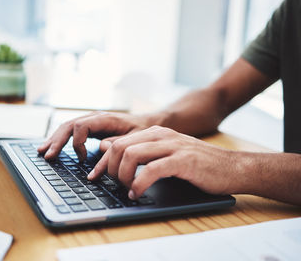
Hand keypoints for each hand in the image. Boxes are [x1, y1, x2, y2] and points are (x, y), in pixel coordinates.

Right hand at [37, 111, 149, 160]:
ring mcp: (91, 121)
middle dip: (56, 140)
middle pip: (69, 125)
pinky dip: (61, 139)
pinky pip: (71, 131)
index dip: (77, 142)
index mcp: (105, 118)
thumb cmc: (142, 132)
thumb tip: (99, 149)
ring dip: (54, 139)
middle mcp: (95, 117)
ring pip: (67, 127)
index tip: (81, 158)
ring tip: (42, 151)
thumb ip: (117, 144)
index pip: (81, 126)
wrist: (149, 124)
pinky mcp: (91, 127)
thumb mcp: (134, 139)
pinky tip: (53, 147)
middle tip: (46, 155)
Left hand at [88, 126, 240, 198]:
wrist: (231, 168)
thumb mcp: (166, 154)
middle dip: (110, 169)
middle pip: (120, 147)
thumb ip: (141, 152)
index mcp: (154, 133)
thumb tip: (110, 152)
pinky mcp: (183, 160)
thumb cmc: (197, 164)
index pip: (117, 142)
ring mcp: (172, 146)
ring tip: (126, 188)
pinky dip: (139, 183)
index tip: (94, 176)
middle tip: (115, 184)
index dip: (102, 161)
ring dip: (122, 176)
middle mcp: (161, 135)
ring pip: (132, 155)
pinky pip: (152, 169)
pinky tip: (138, 192)